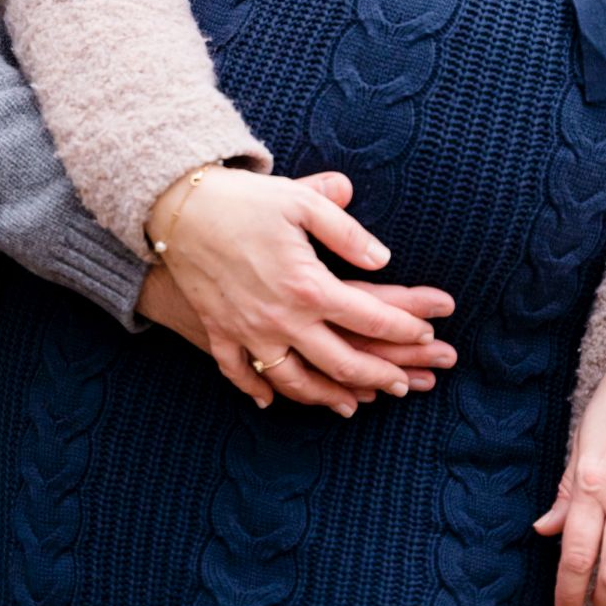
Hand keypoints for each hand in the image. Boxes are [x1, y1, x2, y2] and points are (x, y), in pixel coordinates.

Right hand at [141, 167, 455, 416]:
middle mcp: (280, 318)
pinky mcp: (219, 331)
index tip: (428, 334)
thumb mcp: (301, 201)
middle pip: (339, 361)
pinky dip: (256, 390)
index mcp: (308, 285)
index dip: (404, 328)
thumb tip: (382, 259)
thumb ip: (346, 230)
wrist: (176, 209)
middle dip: (378, 376)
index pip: (369, 317)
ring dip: (325, 397)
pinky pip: (239, 373)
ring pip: (292, 381)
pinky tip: (270, 401)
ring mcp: (247, 331)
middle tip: (404, 385)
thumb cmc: (244, 200)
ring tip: (351, 405)